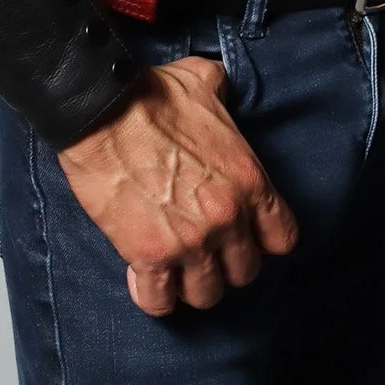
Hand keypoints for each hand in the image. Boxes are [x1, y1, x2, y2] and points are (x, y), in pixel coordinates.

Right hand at [58, 56, 298, 315]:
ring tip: (177, 269)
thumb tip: (222, 86)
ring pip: (207, 294)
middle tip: (206, 251)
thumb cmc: (153, 94)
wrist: (102, 110)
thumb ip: (224, 93)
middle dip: (226, 264)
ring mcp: (190, 241)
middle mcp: (228, 217)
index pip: (282, 238)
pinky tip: (146, 278)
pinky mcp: (148, 255)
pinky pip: (160, 301)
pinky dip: (154, 296)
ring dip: (192, 284)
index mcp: (249, 180)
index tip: (247, 235)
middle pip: (245, 273)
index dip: (265, 239)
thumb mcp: (206, 82)